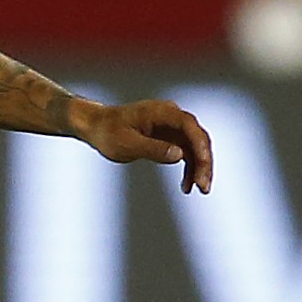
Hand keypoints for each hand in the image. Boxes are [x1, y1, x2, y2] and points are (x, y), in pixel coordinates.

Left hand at [74, 97, 214, 193]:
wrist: (97, 127)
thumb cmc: (108, 132)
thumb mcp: (127, 144)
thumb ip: (153, 149)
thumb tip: (179, 155)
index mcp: (161, 111)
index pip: (189, 126)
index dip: (199, 146)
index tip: (203, 165)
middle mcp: (170, 116)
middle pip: (197, 137)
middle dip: (204, 161)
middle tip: (204, 185)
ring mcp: (171, 127)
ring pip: (194, 147)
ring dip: (199, 168)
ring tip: (199, 189)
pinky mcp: (169, 137)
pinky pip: (185, 153)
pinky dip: (188, 169)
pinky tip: (187, 186)